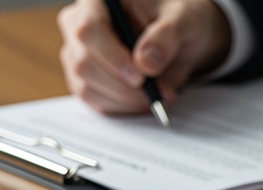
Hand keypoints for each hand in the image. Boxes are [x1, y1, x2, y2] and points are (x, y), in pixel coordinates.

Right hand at [57, 0, 230, 112]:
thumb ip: (166, 36)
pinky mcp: (84, 78)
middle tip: (159, 92)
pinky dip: (122, 107)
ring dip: (126, 99)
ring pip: (86, 86)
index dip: (111, 56)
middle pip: (84, 62)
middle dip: (123, 86)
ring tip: (159, 94)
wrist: (180, 39)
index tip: (139, 77)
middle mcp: (80, 25)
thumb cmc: (177, 21)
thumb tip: (145, 62)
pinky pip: (94, 100)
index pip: (88, 29)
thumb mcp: (183, 21)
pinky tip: (144, 99)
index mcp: (99, 1)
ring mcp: (78, 53)